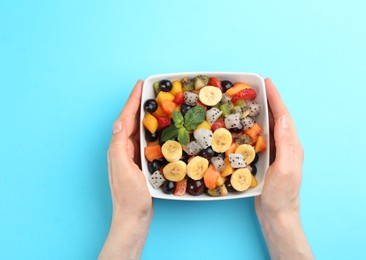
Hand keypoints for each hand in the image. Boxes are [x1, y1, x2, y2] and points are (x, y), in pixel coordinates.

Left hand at [99, 80, 152, 259]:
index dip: (133, 100)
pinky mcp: (142, 162)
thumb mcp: (123, 171)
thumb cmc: (129, 197)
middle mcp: (124, 149)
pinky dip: (154, 130)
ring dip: (148, 115)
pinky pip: (147, 141)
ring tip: (159, 103)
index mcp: (118, 148)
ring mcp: (133, 156)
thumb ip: (118, 147)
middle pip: (132, 120)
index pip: (125, 118)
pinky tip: (163, 128)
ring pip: (140, 129)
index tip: (141, 85)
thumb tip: (119, 123)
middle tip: (153, 89)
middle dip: (140, 103)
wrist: (134, 217)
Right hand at [255, 78, 312, 258]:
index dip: (275, 98)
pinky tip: (243, 128)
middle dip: (267, 101)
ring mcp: (275, 154)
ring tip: (246, 103)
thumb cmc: (282, 195)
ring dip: (259, 114)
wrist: (277, 216)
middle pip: (276, 118)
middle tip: (253, 89)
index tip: (266, 82)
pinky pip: (259, 140)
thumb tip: (284, 117)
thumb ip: (286, 143)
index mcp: (291, 146)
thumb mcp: (285, 168)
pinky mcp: (266, 162)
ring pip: (267, 128)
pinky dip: (252, 130)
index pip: (283, 116)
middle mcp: (285, 147)